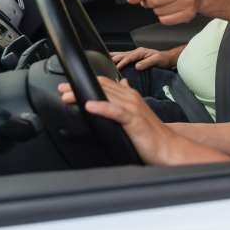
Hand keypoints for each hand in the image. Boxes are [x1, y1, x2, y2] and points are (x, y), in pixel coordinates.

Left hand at [58, 78, 172, 163]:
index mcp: (129, 95)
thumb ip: (127, 97)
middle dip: (79, 87)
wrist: (167, 146)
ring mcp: (132, 107)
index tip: (68, 87)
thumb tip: (122, 84)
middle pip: (101, 87)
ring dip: (84, 95)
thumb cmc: (151, 133)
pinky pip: (115, 111)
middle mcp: (130, 97)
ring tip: (68, 96)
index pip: (104, 83)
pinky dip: (101, 107)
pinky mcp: (133, 119)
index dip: (85, 82)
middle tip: (61, 90)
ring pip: (104, 96)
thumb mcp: (137, 111)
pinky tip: (89, 106)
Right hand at [110, 47, 176, 70]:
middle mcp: (137, 52)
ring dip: (114, 56)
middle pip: (123, 54)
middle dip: (114, 58)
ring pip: (123, 54)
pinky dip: (118, 58)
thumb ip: (147, 63)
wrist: (168, 59)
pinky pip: (125, 57)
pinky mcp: (136, 57)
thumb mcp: (157, 60)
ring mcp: (136, 54)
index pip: (129, 57)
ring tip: (106, 57)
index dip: (122, 62)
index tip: (117, 67)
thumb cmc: (163, 59)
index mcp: (141, 52)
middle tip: (105, 62)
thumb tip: (137, 66)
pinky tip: (114, 59)